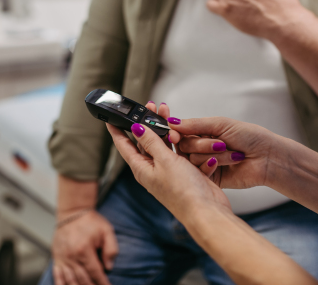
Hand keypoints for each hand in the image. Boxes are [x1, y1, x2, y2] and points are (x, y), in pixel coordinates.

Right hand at [51, 209, 117, 284]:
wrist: (72, 212)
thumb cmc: (91, 221)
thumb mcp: (107, 231)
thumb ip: (111, 249)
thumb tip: (109, 267)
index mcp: (84, 249)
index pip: (95, 272)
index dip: (102, 282)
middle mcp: (71, 256)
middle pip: (82, 279)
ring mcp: (62, 258)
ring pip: (70, 280)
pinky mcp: (56, 258)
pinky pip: (58, 276)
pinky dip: (62, 284)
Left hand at [106, 120, 232, 224]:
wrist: (206, 211)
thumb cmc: (183, 192)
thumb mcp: (164, 161)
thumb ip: (152, 142)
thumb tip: (137, 128)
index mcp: (142, 169)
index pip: (124, 146)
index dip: (117, 131)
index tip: (111, 119)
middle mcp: (153, 170)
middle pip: (145, 142)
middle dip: (146, 123)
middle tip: (149, 106)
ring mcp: (168, 171)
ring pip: (163, 144)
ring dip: (164, 129)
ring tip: (165, 111)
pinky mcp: (183, 171)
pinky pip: (178, 151)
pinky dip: (179, 140)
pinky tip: (182, 131)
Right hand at [172, 117, 278, 189]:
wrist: (267, 156)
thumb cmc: (249, 136)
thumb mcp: (220, 124)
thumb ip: (194, 125)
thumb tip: (171, 122)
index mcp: (202, 133)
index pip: (180, 133)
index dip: (175, 134)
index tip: (173, 135)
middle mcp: (201, 148)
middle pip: (183, 146)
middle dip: (201, 144)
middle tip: (221, 143)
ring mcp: (205, 164)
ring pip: (191, 159)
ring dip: (213, 154)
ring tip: (232, 153)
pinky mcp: (211, 178)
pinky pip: (199, 172)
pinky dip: (212, 166)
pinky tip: (228, 163)